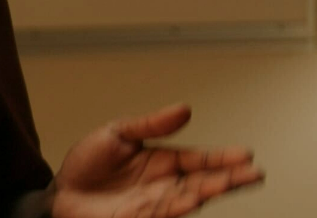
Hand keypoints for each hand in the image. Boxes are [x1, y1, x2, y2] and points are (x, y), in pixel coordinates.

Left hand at [49, 103, 263, 217]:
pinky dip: (181, 206)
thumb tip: (184, 109)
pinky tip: (196, 199)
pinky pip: (165, 213)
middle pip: (204, 180)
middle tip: (254, 172)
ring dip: (213, 191)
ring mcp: (156, 203)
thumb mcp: (117, 134)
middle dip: (229, 177)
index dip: (223, 157)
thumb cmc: (87, 166)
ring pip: (191, 197)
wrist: (62, 194)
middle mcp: (166, 184)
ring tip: (234, 182)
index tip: (245, 154)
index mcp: (163, 161)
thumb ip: (151, 124)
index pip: (200, 159)